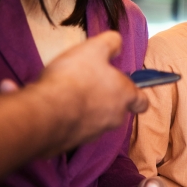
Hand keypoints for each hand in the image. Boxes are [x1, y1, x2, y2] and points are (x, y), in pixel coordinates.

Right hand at [31, 31, 147, 154]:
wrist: (44, 113)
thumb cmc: (75, 78)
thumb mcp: (94, 49)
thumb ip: (110, 43)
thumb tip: (118, 44)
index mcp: (124, 97)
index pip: (142, 102)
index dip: (136, 95)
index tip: (126, 88)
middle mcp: (113, 118)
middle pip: (116, 110)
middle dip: (105, 98)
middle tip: (88, 83)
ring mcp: (93, 133)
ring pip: (95, 120)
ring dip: (84, 108)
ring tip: (66, 93)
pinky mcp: (72, 143)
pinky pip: (73, 128)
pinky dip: (67, 118)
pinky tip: (52, 106)